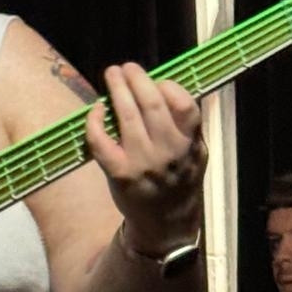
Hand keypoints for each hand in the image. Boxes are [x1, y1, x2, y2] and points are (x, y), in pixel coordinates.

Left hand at [85, 63, 205, 248]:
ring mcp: (142, 163)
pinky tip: (97, 110)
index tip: (157, 81)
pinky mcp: (119, 174)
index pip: (184, 105)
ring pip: (127, 116)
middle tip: (126, 67)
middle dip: (136, 79)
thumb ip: (187, 125)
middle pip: (151, 104)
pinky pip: (101, 141)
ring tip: (112, 75)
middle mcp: (168, 152)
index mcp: (190, 144)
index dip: (168, 86)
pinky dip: (95, 121)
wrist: (166, 224)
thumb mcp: (196, 154)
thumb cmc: (178, 182)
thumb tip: (164, 87)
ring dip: (117, 90)